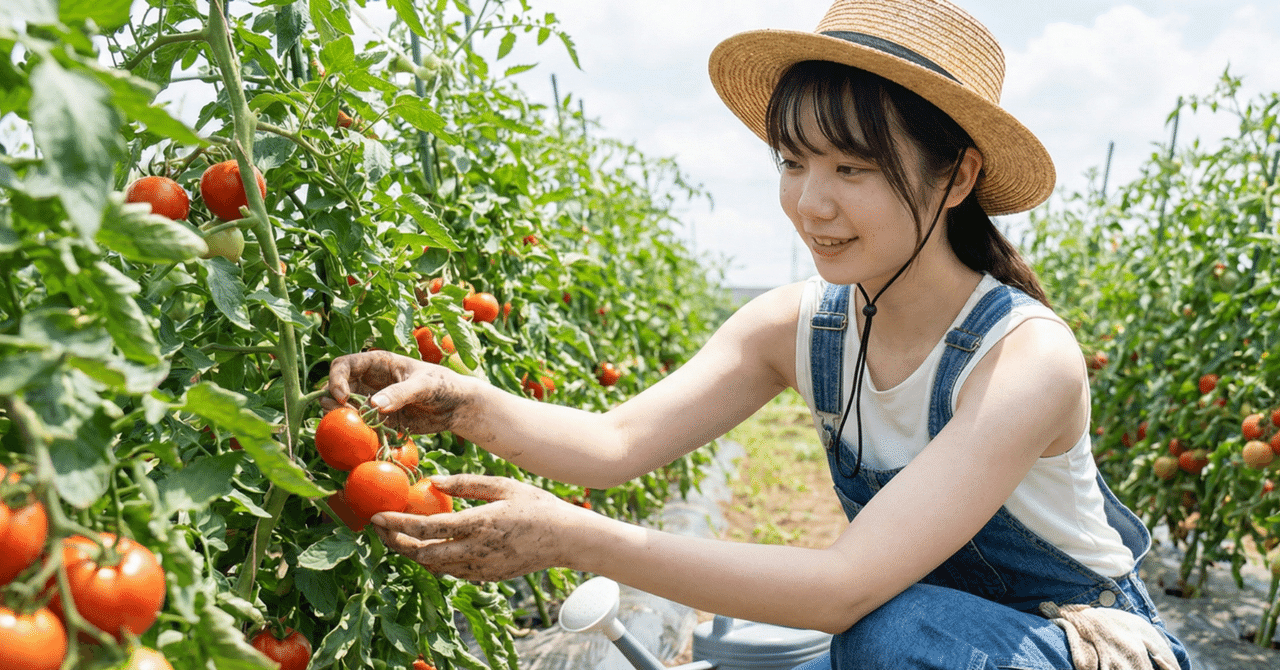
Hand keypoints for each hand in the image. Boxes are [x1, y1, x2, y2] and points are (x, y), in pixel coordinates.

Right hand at [323, 350, 471, 434]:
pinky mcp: (380, 420)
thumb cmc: (443, 385)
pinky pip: (360, 425)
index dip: (336, 379)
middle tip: (340, 414)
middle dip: (333, 399)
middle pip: (338, 387)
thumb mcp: (424, 386)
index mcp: (378, 363)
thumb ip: (400, 393)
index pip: (344, 365)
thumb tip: (374, 404)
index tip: (342, 397)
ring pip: (345, 408)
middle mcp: (371, 381)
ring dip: (341, 417)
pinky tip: (364, 436)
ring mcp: (374, 401)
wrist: (457, 406)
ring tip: (349, 425)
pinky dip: (357, 431)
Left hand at [371, 474, 587, 580]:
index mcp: (479, 523)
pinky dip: (431, 559)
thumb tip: (432, 481)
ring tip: (396, 535)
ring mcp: (480, 567)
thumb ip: (466, 484)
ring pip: (432, 566)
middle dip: (395, 542)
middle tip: (378, 527)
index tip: (377, 516)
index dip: (397, 523)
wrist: (565, 539)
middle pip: (421, 553)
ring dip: (410, 552)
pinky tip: (426, 545)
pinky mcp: (484, 577)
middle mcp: (476, 550)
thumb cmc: (536, 506)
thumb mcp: (503, 485)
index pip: (427, 527)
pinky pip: (449, 571)